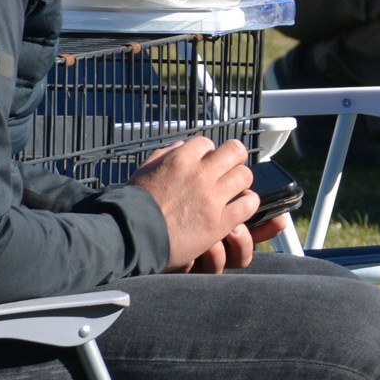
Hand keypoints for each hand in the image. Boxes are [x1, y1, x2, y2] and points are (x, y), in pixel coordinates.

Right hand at [132, 138, 258, 271]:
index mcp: (180, 159)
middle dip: (234, 159)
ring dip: (242, 181)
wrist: (131, 236)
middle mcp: (199, 174)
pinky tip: (241, 207)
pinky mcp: (219, 222)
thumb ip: (164, 155)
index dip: (209, 153)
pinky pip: (248, 204)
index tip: (207, 163)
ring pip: (245, 176)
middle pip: (234, 152)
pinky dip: (248, 203)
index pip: (207, 143)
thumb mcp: (144, 171)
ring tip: (236, 190)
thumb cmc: (133, 205)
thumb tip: (181, 145)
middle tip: (230, 171)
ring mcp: (211, 197)